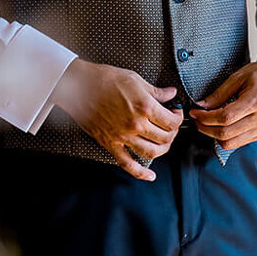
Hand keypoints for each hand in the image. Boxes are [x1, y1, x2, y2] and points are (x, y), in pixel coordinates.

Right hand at [51, 59, 182, 181]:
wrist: (78, 85)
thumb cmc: (104, 79)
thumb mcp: (134, 79)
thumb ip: (155, 91)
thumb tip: (170, 94)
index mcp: (145, 107)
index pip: (172, 121)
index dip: (178, 117)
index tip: (176, 113)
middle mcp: (136, 124)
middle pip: (165, 138)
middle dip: (172, 133)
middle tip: (170, 126)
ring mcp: (123, 136)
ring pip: (152, 152)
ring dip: (162, 149)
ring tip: (163, 143)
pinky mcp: (110, 143)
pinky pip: (127, 163)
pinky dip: (140, 173)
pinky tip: (150, 176)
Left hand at [189, 54, 256, 151]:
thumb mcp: (239, 77)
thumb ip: (219, 93)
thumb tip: (202, 105)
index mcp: (256, 102)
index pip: (224, 118)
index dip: (205, 117)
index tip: (195, 112)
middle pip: (226, 134)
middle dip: (205, 128)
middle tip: (196, 119)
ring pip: (232, 143)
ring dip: (214, 136)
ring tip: (206, 124)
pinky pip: (240, 143)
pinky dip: (226, 138)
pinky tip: (220, 127)